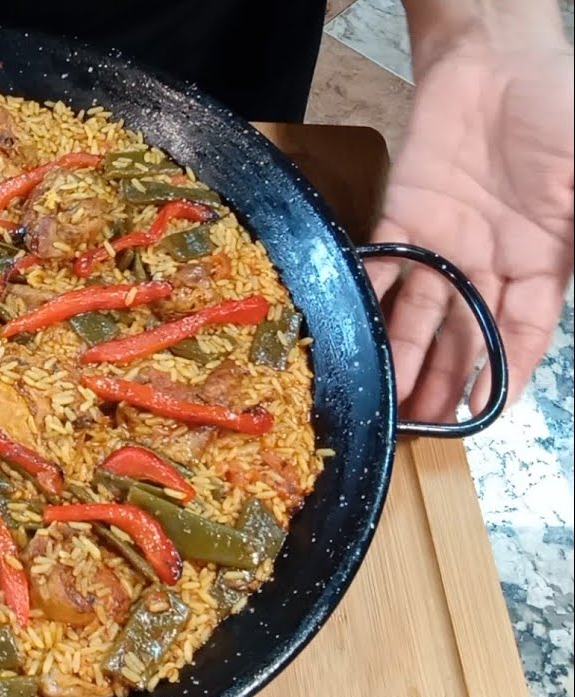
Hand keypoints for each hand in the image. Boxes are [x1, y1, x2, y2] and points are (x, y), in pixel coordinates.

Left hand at [368, 37, 573, 421]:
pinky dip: (368, 297)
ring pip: (420, 313)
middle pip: (465, 335)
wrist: (500, 58)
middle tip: (422, 428)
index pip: (523, 335)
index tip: (484, 416)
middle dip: (446, 382)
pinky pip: (382, 264)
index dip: (506, 375)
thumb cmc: (563, 111)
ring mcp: (443, 241)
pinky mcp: (402, 216)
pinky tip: (354, 335)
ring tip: (389, 403)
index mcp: (543, 262)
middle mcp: (489, 263)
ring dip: (404, 357)